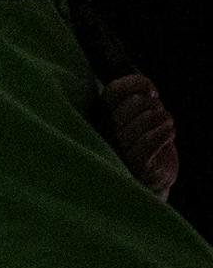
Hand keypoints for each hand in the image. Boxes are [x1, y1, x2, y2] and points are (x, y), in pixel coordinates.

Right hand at [102, 74, 178, 200]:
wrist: (148, 182)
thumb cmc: (142, 147)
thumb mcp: (138, 117)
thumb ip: (137, 97)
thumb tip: (147, 88)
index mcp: (100, 119)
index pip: (114, 92)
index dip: (135, 85)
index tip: (151, 91)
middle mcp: (104, 136)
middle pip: (135, 104)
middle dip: (153, 105)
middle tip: (156, 117)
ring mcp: (117, 153)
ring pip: (146, 120)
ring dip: (163, 119)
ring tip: (164, 126)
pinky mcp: (134, 168)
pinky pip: (149, 142)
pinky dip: (165, 133)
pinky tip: (167, 134)